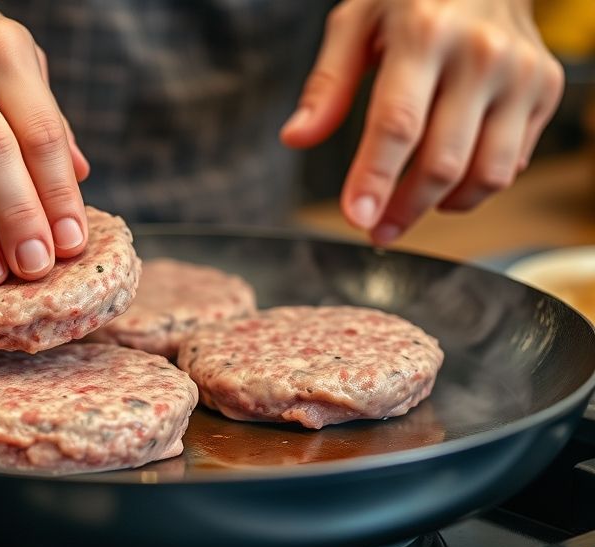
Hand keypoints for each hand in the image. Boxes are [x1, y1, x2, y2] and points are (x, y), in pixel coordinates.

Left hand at [281, 0, 563, 244]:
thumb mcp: (356, 22)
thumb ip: (327, 83)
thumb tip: (297, 137)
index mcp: (425, 34)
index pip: (398, 124)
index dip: (375, 178)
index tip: (356, 216)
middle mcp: (481, 55)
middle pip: (442, 162)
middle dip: (403, 208)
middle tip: (375, 228)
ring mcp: (521, 74)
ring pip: (486, 174)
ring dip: (442, 206)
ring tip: (409, 207)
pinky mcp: (546, 90)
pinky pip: (511, 163)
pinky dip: (475, 188)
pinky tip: (446, 181)